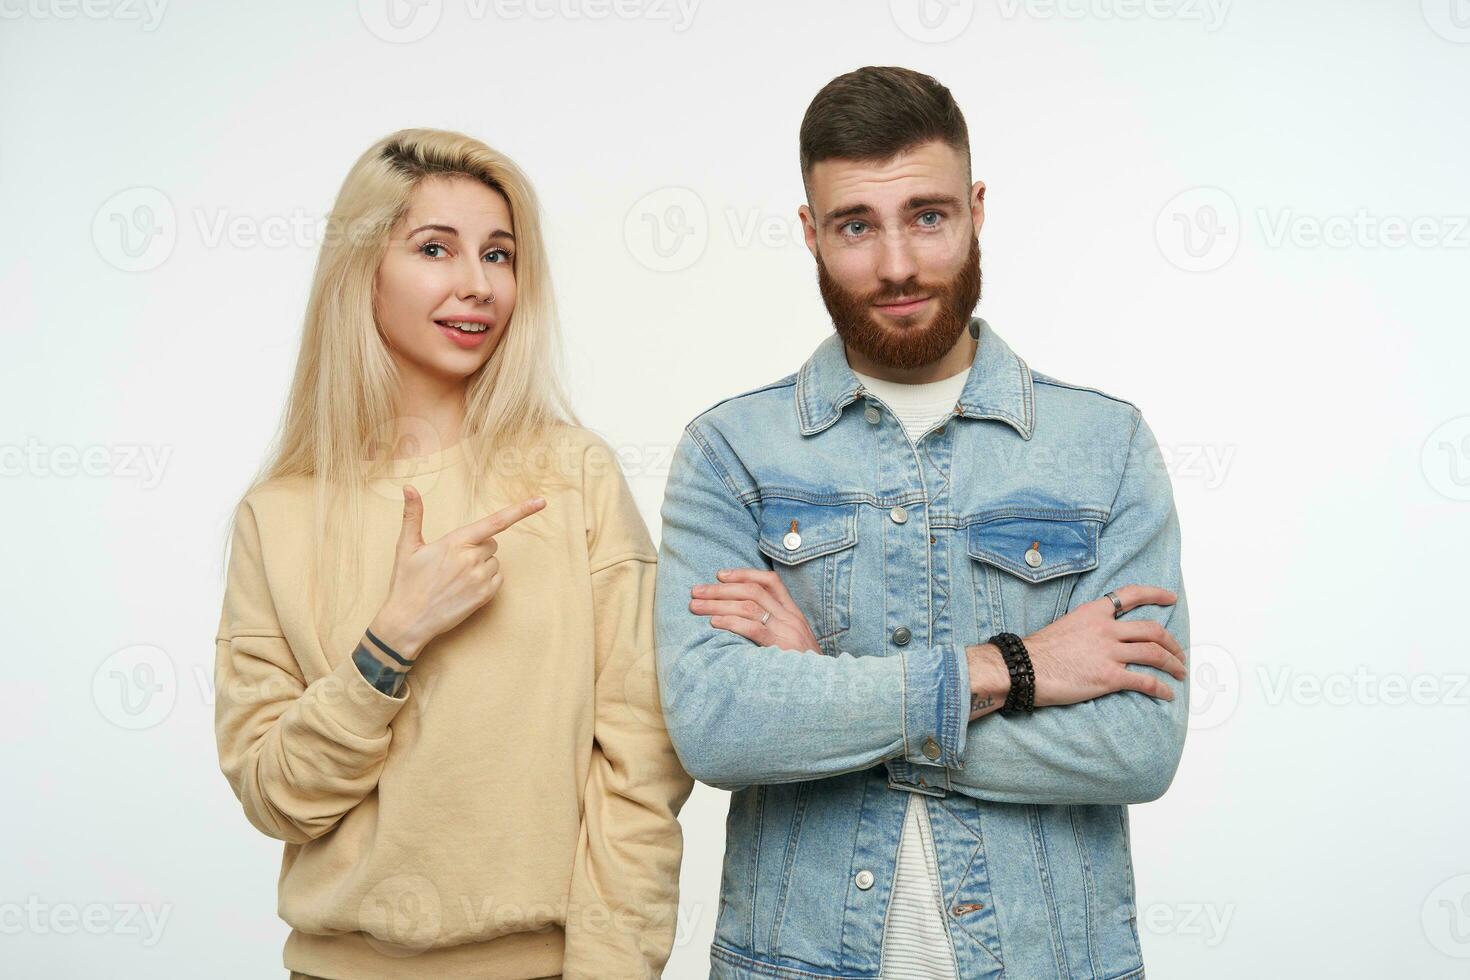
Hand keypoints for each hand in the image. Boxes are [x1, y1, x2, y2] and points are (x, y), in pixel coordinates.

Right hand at [370, 485, 545, 658]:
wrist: (409, 620)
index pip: (495, 521)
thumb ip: (412, 515)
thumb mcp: (406, 546)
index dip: (520, 510)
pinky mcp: (485, 596)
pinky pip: (498, 579)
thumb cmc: (407, 582)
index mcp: (456, 541)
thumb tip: (409, 487)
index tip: (541, 501)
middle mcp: (472, 558)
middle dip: (478, 547)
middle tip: (453, 562)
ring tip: (456, 577)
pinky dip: (487, 580)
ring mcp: (480, 578)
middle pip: (491, 543)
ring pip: (494, 561)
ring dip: (481, 565)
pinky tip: (466, 587)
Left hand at [689, 568, 822, 653]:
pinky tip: (714, 623)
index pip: (770, 581)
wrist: (825, 687)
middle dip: (720, 589)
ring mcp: (787, 631)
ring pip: (748, 606)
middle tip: (696, 590)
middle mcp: (790, 617)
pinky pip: (753, 628)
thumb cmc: (802, 666)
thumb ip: (774, 627)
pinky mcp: (781, 647)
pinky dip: (731, 622)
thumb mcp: (793, 640)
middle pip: (753, 591)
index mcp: (793, 612)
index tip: (720, 574)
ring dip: (718, 604)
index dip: (744, 574)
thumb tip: (741, 619)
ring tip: (696, 606)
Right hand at [1023, 584, 1185, 706]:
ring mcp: (1109, 653)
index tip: (1171, 598)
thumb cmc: (1040, 651)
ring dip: (1173, 664)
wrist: (1025, 668)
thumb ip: (1089, 627)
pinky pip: (1145, 681)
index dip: (1155, 594)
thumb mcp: (1067, 625)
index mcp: (1094, 612)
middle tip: (1179, 653)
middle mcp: (1106, 629)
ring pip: (1154, 654)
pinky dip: (1161, 688)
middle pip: (1152, 630)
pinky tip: (1167, 694)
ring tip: (1179, 673)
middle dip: (1172, 642)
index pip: (1131, 595)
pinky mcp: (1109, 677)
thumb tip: (1102, 639)